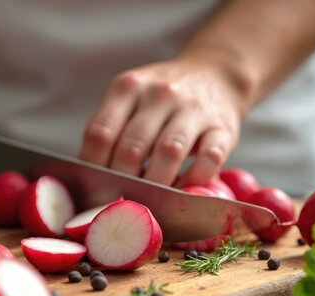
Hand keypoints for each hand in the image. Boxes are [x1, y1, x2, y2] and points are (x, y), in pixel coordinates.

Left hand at [79, 59, 243, 186]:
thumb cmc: (160, 100)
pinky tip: (184, 188)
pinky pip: (209, 159)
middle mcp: (160, 93)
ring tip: (151, 200)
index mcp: (127, 88)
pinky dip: (194, 181)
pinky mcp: (223, 127)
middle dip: (123, 182)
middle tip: (121, 201)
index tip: (94, 188)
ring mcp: (193, 108)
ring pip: (168, 153)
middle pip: (131, 148)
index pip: (100, 133)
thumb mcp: (130, 99)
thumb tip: (91, 182)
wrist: (214, 74)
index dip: (93, 167)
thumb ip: (111, 131)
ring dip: (157, 185)